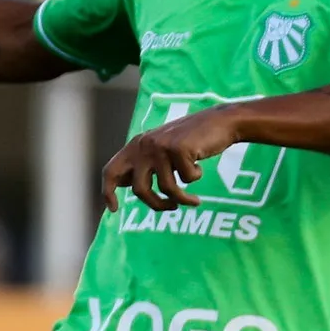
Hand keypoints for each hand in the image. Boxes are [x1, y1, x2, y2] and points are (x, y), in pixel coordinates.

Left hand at [101, 107, 240, 212]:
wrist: (221, 121)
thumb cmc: (194, 139)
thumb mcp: (163, 149)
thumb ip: (145, 163)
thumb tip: (126, 184)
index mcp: (136, 145)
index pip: (111, 171)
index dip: (108, 192)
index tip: (114, 210)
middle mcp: (144, 145)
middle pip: (139, 189)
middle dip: (155, 204)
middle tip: (171, 208)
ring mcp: (161, 146)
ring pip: (166, 188)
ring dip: (182, 198)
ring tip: (194, 200)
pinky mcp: (178, 149)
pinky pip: (187, 179)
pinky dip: (195, 177)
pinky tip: (200, 166)